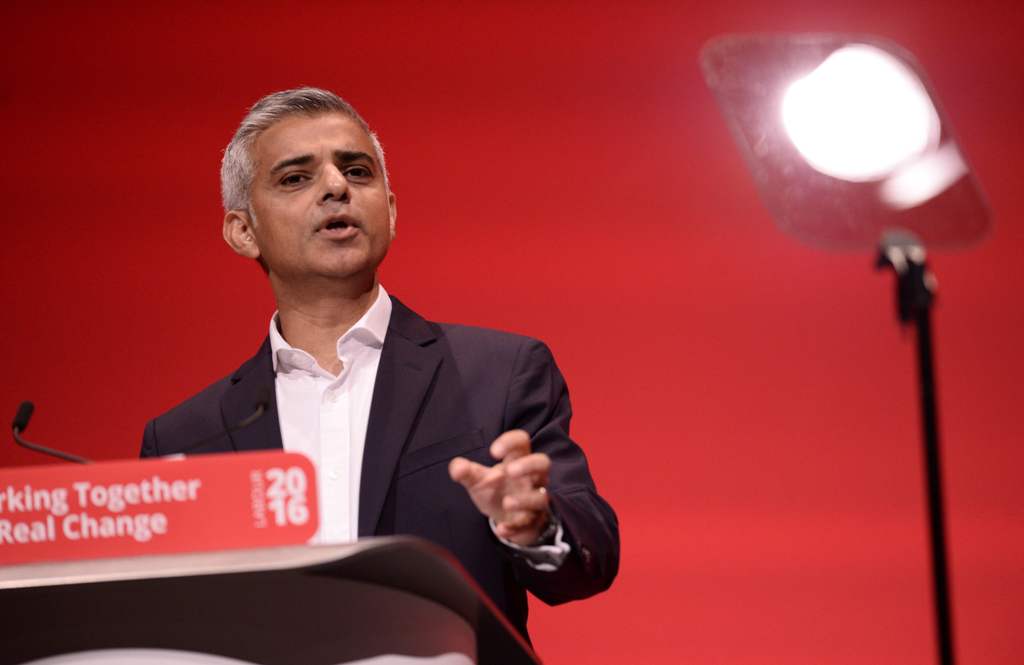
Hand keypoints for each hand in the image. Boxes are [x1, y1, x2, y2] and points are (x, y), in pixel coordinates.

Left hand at [448, 429, 551, 545]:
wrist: (505, 518)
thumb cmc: (495, 490)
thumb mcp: (477, 480)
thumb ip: (465, 472)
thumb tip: (456, 468)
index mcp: (518, 461)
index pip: (522, 441)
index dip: (511, 441)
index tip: (493, 452)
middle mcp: (531, 478)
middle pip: (543, 462)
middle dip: (529, 465)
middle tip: (509, 471)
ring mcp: (534, 499)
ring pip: (541, 497)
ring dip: (524, 499)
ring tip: (506, 502)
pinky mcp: (532, 521)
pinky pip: (530, 524)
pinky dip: (516, 527)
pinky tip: (502, 529)